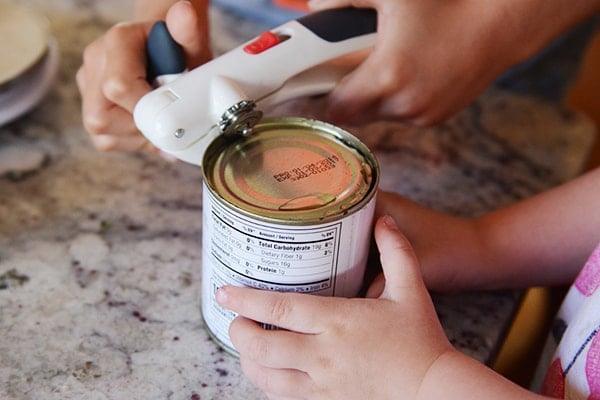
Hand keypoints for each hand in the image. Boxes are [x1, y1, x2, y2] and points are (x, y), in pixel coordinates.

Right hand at [76, 0, 210, 151]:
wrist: (166, 54)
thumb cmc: (178, 51)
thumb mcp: (190, 43)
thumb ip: (188, 32)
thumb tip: (184, 14)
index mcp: (116, 41)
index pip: (118, 87)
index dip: (147, 109)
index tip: (170, 112)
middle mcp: (95, 62)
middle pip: (102, 117)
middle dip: (141, 125)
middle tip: (167, 116)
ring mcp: (88, 87)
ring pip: (102, 132)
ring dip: (138, 135)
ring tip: (159, 117)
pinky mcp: (90, 109)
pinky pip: (105, 140)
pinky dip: (132, 140)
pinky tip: (149, 125)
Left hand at [216, 215, 453, 399]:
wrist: (434, 391)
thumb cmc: (422, 340)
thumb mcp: (412, 290)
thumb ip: (397, 253)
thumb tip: (384, 221)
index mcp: (339, 321)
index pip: (280, 308)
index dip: (246, 298)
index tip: (225, 290)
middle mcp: (324, 354)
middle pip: (263, 345)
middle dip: (238, 331)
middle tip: (232, 318)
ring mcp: (323, 384)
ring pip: (267, 377)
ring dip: (248, 360)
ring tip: (244, 344)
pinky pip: (284, 397)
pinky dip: (267, 383)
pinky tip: (268, 371)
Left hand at [307, 0, 524, 125]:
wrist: (500, 21)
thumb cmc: (448, 4)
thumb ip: (342, 0)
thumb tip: (315, 6)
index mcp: (387, 76)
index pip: (336, 109)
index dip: (325, 96)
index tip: (321, 82)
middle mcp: (404, 104)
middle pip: (356, 116)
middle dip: (350, 96)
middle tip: (352, 70)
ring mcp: (423, 114)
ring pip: (380, 117)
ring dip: (375, 99)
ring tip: (389, 66)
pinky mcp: (438, 118)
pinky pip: (404, 116)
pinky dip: (400, 101)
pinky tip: (411, 74)